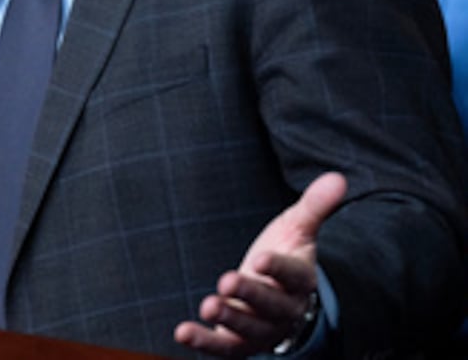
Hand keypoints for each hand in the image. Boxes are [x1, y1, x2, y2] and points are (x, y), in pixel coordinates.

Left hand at [174, 172, 346, 357]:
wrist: (284, 293)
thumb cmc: (289, 254)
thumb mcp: (300, 227)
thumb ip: (316, 205)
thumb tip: (338, 178)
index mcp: (302, 281)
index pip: (293, 276)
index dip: (278, 269)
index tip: (260, 259)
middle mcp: (285, 310)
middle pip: (271, 306)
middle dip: (250, 295)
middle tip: (226, 281)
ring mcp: (263, 329)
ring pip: (249, 330)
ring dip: (228, 320)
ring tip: (207, 306)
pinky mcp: (241, 341)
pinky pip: (225, 347)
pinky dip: (206, 343)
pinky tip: (183, 332)